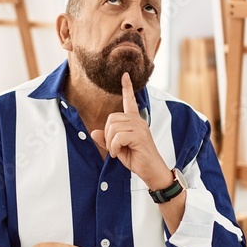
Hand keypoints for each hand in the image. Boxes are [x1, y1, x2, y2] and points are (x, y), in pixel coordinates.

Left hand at [90, 72, 171, 189]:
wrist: (152, 171)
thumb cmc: (137, 159)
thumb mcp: (117, 149)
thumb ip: (106, 140)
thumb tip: (93, 132)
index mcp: (134, 121)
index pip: (129, 101)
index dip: (127, 88)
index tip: (125, 75)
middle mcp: (138, 120)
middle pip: (111, 118)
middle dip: (107, 134)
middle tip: (113, 147)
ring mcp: (139, 127)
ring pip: (113, 128)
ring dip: (110, 143)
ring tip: (117, 151)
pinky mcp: (139, 136)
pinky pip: (117, 137)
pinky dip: (113, 147)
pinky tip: (118, 154)